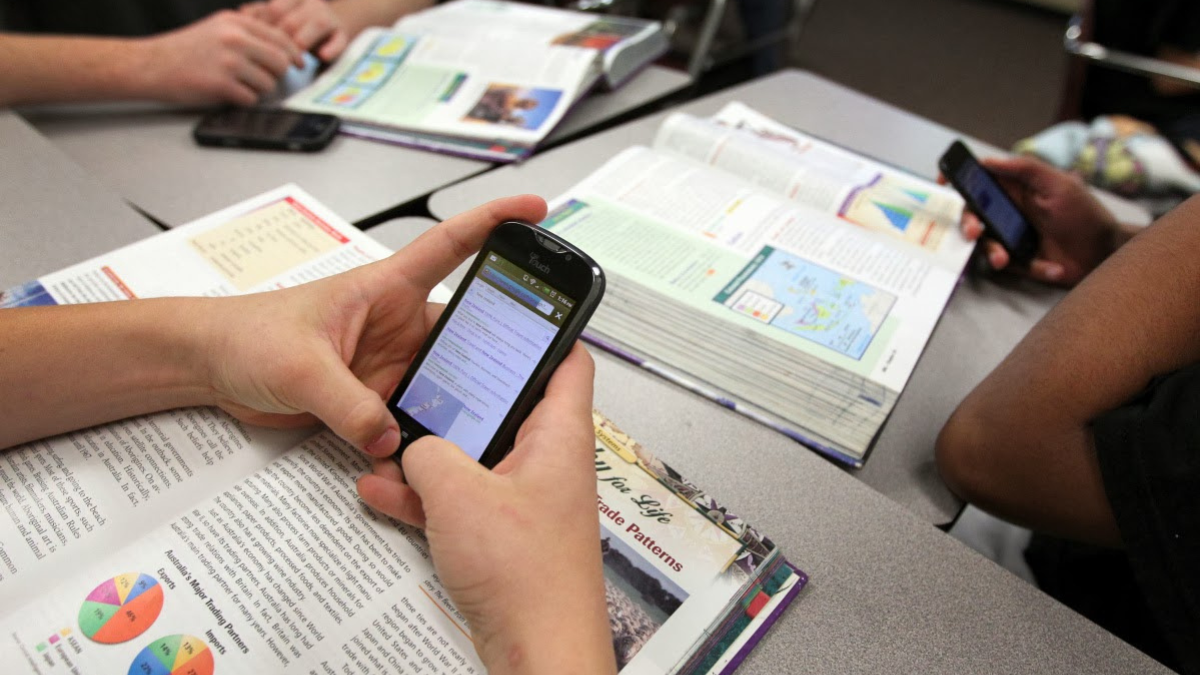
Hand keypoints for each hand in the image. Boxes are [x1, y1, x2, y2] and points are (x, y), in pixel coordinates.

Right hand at [135, 10, 303, 105]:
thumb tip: (283, 46)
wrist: (150, 64)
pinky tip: (228, 93)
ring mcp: (228, 61)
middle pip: (280, 62)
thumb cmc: (184, 49)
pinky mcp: (221, 84)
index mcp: (235, 22)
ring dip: (258, 89)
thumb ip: (247, 33)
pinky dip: (243, 100)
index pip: (280, 38)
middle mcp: (234, 38)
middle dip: (276, 74)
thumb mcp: (217, 28)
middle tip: (265, 78)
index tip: (298, 63)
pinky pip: (251, 99)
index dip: (293, 54)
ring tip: (238, 85)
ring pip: (268, 83)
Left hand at [200, 194, 547, 455]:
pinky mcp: (372, 399)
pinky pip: (411, 418)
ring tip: (479, 429)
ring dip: (456, 405)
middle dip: (494, 351)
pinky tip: (430, 459)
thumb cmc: (246, 334)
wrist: (209, 367)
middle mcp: (395, 325)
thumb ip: (348, 404)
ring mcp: (388, 364)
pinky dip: (420, 439)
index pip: (450, 245)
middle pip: (463, 332)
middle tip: (527, 375)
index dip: (494, 222)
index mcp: (384, 288)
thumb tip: (391, 438)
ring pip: (443, 382)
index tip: (534, 209)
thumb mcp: (300, 366)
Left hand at [242, 0, 348, 60]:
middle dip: (282, 41)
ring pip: (317, 25)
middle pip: (293, 19)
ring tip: (295, 61)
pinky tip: (322, 56)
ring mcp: (329, 19)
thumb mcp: (280, 18)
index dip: (265, 28)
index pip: (275, 9)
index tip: (256, 46)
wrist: (333, 28)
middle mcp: (311, 4)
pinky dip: (332, 48)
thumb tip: (241, 14)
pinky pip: (339, 40)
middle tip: (272, 59)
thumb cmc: (299, 26)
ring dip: (303, 43)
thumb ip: (260, 15)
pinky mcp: (343, 35)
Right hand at [357, 345, 616, 674]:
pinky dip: (424, 495)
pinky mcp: (501, 534)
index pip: (567, 360)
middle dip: (456, 395)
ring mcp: (523, 499)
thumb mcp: (460, 495)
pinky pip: (459, 498)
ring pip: (473, 454)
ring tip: (386, 440)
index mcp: (559, 436)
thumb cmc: (528, 578)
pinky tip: (381, 491)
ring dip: (428, 450)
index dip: (543, 329)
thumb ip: (428, 454)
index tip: (508, 308)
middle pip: (504, 405)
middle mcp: (547, 461)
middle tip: (420, 374)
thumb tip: (413, 447)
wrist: (538, 652)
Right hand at [954, 156, 1120, 285]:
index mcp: (1017, 189)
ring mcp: (1012, 237)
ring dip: (992, 251)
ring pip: (985, 243)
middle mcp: (1009, 211)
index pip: (980, 180)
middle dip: (969, 222)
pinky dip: (1030, 267)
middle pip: (973, 214)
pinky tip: (1051, 266)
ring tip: (1004, 259)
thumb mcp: (1060, 185)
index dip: (959, 179)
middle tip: (975, 231)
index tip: (944, 182)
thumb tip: (989, 160)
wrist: (1106, 255)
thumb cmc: (1087, 215)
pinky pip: (1008, 265)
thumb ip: (1026, 169)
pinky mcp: (1019, 261)